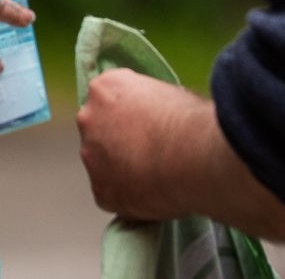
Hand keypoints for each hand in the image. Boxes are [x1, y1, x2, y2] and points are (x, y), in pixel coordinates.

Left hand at [76, 68, 205, 221]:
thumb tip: (152, 118)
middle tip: (148, 152)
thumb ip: (146, 104)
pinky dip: (128, 196)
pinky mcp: (101, 191)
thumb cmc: (190, 121)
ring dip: (121, 169)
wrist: (197, 156)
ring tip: (156, 175)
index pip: (107, 97)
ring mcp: (90, 156)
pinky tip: (154, 194)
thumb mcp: (166, 93)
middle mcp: (88, 119)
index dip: (129, 113)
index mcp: (104, 88)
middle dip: (118, 140)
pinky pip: (112, 194)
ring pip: (102, 165)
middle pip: (99, 131)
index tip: (146, 124)